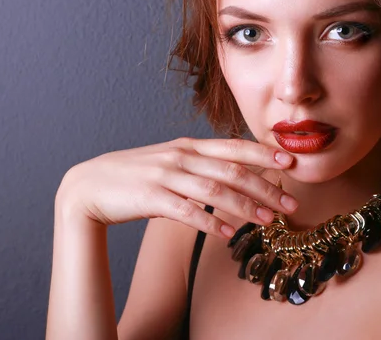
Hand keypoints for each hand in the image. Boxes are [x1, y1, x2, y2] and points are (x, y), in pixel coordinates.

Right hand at [55, 137, 297, 237]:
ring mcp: (165, 176)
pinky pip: (187, 211)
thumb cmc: (135, 175)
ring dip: (244, 206)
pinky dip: (209, 222)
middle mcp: (180, 157)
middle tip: (290, 204)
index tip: (290, 164)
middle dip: (265, 187)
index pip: (233, 147)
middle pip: (232, 171)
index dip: (263, 154)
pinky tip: (227, 233)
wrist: (90, 185)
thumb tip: (232, 175)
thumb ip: (199, 165)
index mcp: (187, 146)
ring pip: (214, 190)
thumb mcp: (170, 161)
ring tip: (268, 221)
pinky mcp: (151, 198)